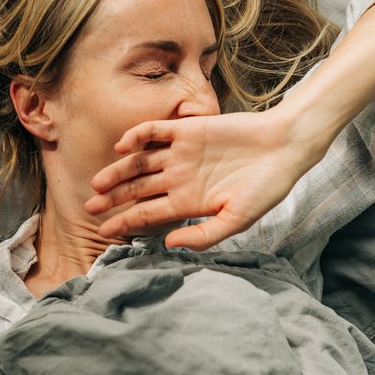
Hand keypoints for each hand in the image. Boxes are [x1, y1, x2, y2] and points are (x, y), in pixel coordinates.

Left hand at [85, 109, 328, 250]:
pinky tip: (122, 148)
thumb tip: (169, 244)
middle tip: (89, 209)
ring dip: (117, 172)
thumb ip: (204, 236)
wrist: (284, 148)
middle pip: (136, 190)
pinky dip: (137, 137)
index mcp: (187, 203)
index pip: (147, 214)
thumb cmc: (266, 188)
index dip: (124, 223)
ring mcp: (180, 153)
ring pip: (139, 162)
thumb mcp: (237, 220)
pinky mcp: (187, 130)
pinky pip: (155, 132)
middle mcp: (178, 178)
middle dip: (112, 200)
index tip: (104, 233)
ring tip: (98, 184)